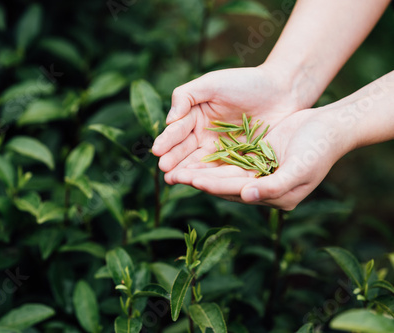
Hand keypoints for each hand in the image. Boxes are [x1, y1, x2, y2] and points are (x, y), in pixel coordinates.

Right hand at [152, 65, 304, 183]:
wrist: (283, 90)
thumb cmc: (245, 82)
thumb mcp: (212, 83)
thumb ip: (186, 96)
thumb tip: (169, 120)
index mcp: (195, 117)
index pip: (177, 131)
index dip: (167, 140)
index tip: (157, 150)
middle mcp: (204, 136)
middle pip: (185, 150)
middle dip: (173, 160)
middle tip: (163, 169)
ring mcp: (220, 150)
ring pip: (200, 163)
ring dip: (186, 172)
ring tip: (173, 179)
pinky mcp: (237, 161)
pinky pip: (221, 170)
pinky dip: (210, 177)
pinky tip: (199, 183)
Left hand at [166, 108, 353, 210]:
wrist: (330, 127)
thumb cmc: (319, 150)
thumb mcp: (300, 169)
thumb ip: (274, 186)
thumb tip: (247, 196)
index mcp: (274, 197)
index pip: (236, 191)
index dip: (213, 185)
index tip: (191, 180)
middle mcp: (263, 189)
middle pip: (225, 184)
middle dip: (199, 179)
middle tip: (172, 175)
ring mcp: (258, 173)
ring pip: (223, 172)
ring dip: (200, 170)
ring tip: (176, 167)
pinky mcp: (255, 157)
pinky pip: (229, 159)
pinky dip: (211, 157)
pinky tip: (194, 152)